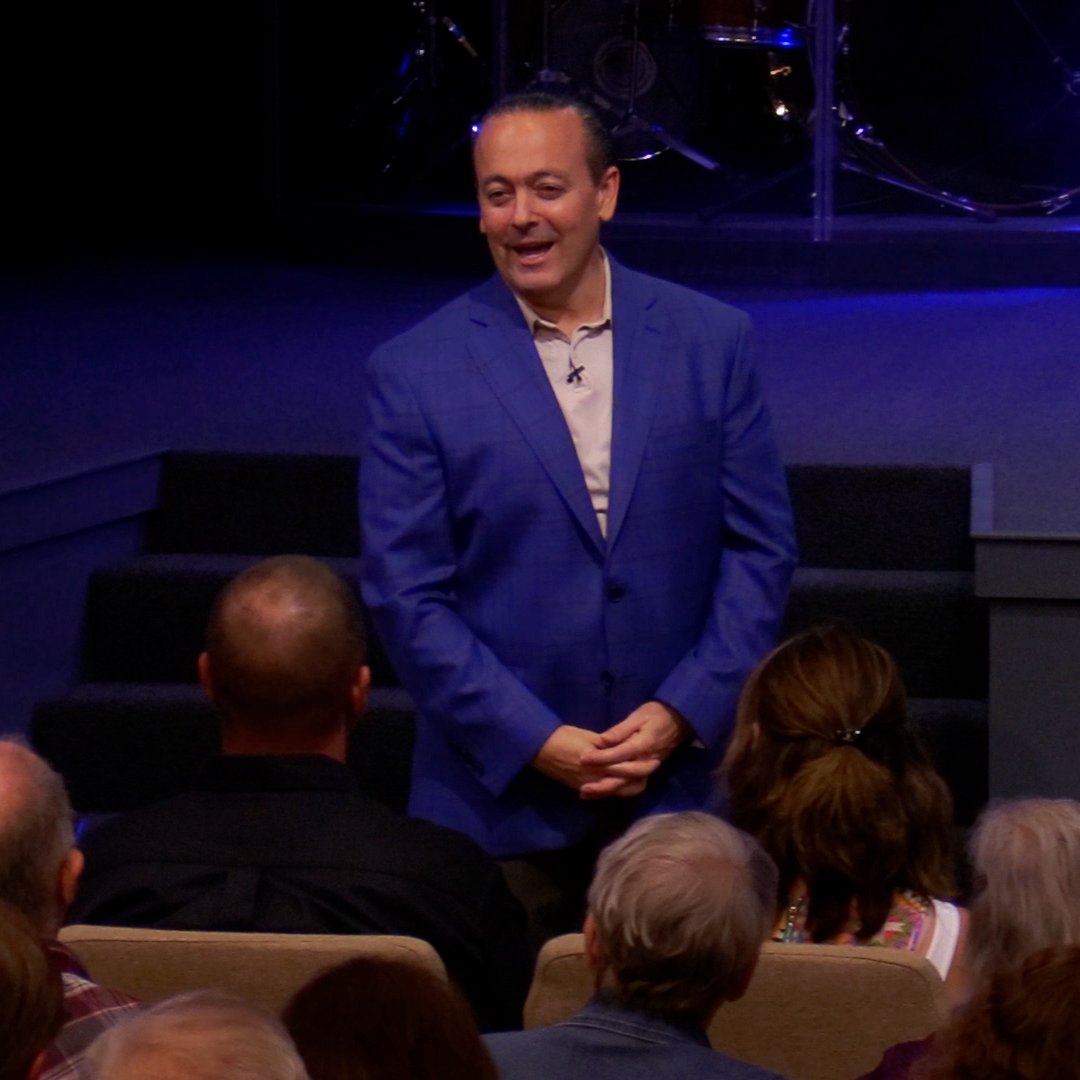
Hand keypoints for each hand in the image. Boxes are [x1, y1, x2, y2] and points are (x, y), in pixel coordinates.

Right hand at [531, 725, 649, 798]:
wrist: (539, 749)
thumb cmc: (563, 737)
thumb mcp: (588, 737)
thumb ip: (606, 745)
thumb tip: (620, 747)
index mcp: (602, 763)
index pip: (629, 769)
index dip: (643, 765)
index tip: (653, 758)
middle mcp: (598, 779)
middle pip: (627, 787)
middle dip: (640, 780)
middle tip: (649, 769)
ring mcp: (589, 786)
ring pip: (616, 792)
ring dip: (627, 785)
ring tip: (636, 776)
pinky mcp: (580, 788)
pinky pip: (602, 793)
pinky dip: (612, 789)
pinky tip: (617, 782)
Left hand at [578, 701, 691, 798]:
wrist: (680, 720)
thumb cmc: (656, 714)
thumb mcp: (637, 716)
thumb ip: (620, 730)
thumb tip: (601, 741)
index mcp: (643, 745)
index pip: (619, 754)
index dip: (600, 758)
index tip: (582, 759)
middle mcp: (647, 761)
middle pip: (624, 777)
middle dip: (603, 784)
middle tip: (583, 788)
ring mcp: (649, 768)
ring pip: (628, 785)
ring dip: (608, 791)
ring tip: (588, 794)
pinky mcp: (648, 771)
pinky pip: (633, 785)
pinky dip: (618, 790)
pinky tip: (603, 792)